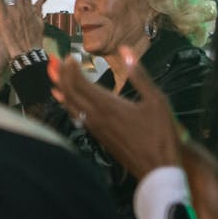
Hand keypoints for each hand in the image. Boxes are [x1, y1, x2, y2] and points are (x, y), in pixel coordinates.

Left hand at [48, 47, 182, 175]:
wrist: (157, 168)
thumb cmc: (161, 134)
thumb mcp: (156, 100)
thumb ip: (139, 74)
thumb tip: (125, 50)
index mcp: (108, 106)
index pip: (78, 83)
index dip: (70, 68)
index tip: (69, 56)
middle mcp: (96, 117)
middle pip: (69, 93)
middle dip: (61, 75)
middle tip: (57, 61)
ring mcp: (96, 129)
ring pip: (70, 106)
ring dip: (62, 89)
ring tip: (56, 76)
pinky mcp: (99, 137)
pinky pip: (77, 117)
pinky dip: (69, 104)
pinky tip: (69, 101)